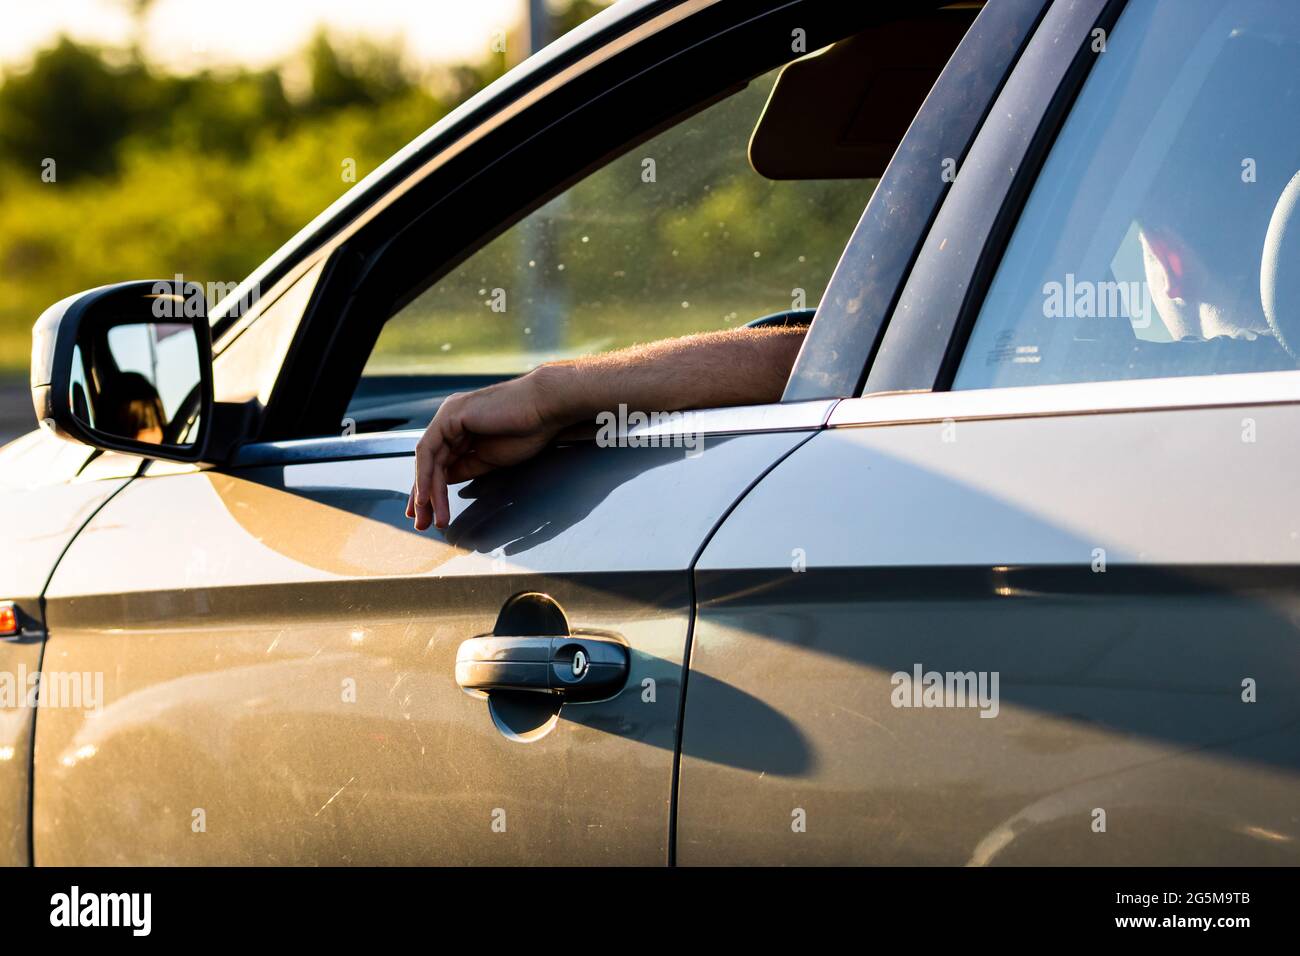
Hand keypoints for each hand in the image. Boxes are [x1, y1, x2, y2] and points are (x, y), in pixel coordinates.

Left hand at [406, 368, 567, 530]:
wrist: (544, 409)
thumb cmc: (528, 431)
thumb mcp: (489, 459)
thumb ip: (465, 468)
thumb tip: (444, 482)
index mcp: (461, 429)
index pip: (439, 464)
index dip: (432, 491)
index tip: (431, 515)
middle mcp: (451, 421)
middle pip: (430, 463)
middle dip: (424, 496)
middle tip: (422, 523)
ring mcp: (448, 416)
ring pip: (428, 461)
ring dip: (426, 492)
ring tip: (430, 518)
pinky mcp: (449, 417)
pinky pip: (429, 451)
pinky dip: (425, 476)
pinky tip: (427, 498)